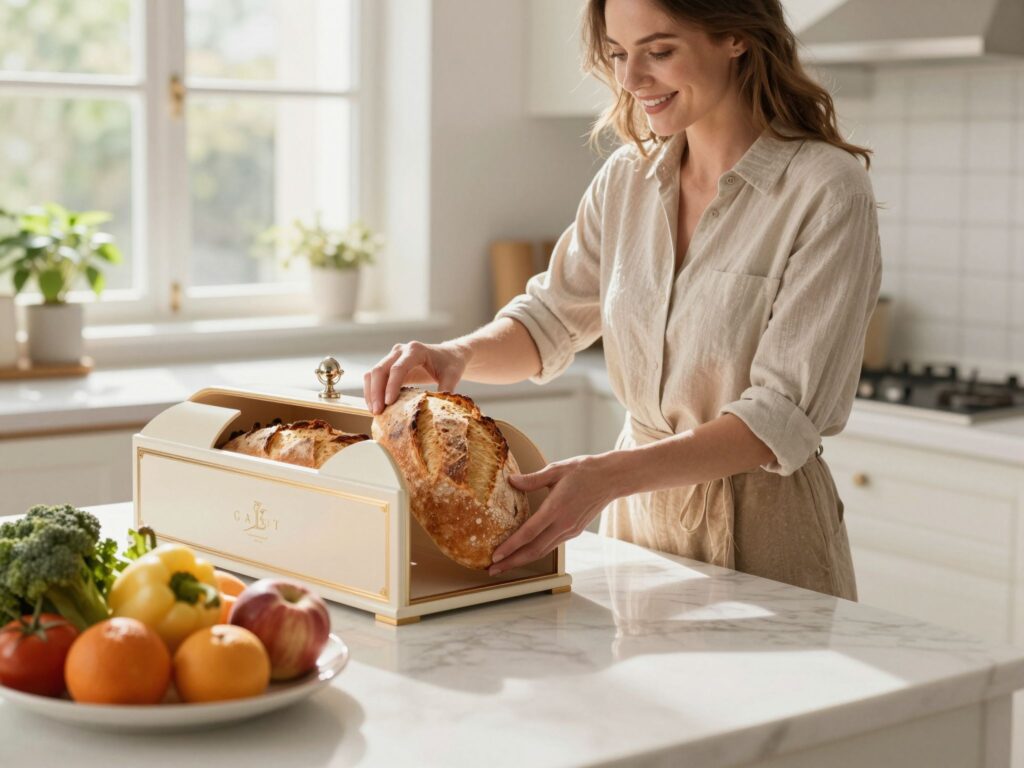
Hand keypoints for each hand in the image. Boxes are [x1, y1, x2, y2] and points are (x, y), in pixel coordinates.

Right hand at [363, 341, 468, 414]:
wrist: (448, 355)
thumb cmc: (451, 364)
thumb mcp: (452, 376)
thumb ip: (446, 390)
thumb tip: (438, 411)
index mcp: (416, 350)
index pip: (398, 368)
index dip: (391, 386)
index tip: (389, 403)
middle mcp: (400, 350)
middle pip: (380, 370)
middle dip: (376, 392)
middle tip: (377, 412)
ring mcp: (392, 356)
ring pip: (373, 373)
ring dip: (371, 392)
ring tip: (375, 412)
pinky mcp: (388, 365)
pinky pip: (374, 377)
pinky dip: (372, 391)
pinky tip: (375, 406)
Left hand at [489, 455, 615, 575]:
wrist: (611, 479)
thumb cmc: (584, 470)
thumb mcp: (556, 469)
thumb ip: (532, 479)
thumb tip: (511, 480)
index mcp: (556, 508)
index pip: (529, 533)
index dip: (510, 547)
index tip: (495, 556)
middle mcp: (563, 524)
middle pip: (534, 550)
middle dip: (512, 562)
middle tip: (492, 570)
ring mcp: (570, 530)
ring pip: (542, 551)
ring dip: (522, 560)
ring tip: (504, 565)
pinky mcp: (574, 531)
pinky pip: (551, 545)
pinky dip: (535, 552)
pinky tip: (524, 552)